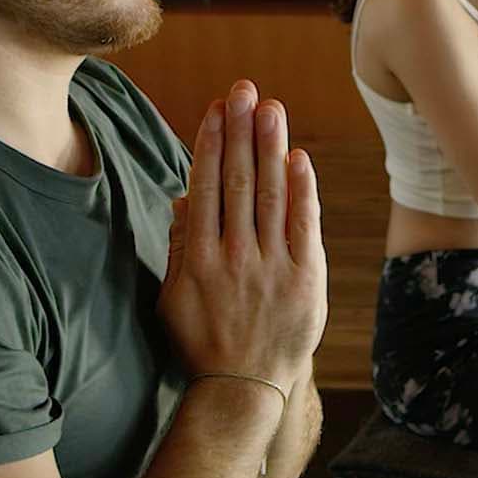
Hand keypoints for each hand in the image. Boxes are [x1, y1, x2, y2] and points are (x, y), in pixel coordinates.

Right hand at [158, 80, 327, 396]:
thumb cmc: (203, 342)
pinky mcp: (304, 278)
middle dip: (241, 130)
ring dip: (270, 147)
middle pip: (237, 180)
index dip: (211, 142)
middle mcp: (233, 256)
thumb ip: (178, 246)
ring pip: (270, 194)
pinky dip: (302, 190)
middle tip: (244, 89)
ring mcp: (270, 266)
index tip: (216, 108)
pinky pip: (303, 225)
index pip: (205, 186)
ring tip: (271, 108)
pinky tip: (299, 157)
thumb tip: (184, 197)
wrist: (244, 389)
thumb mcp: (173, 297)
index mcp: (196, 258)